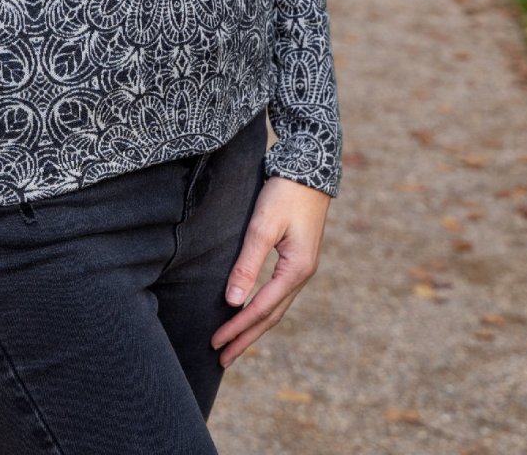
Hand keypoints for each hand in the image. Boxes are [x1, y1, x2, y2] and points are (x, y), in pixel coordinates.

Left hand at [210, 175, 330, 367]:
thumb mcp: (263, 225)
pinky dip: (263, 309)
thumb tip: (233, 301)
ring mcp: (302, 268)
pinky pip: (279, 294)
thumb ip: (247, 263)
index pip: (261, 308)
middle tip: (222, 358)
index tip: (215, 342)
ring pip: (276, 307)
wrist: (311, 168)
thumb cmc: (285, 193)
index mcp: (297, 270)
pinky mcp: (298, 259)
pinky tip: (251, 312)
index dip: (237, 327)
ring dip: (255, 327)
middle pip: (271, 316)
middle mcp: (303, 274)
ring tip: (234, 345)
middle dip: (246, 337)